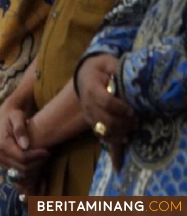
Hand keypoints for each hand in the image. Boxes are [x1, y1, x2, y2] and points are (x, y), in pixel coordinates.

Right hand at [0, 100, 48, 176]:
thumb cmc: (13, 116)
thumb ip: (20, 129)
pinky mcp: (6, 166)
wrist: (4, 119)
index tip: (47, 151)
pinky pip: (20, 175)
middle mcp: (0, 156)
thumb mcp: (17, 117)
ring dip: (35, 169)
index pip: (22, 158)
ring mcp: (2, 163)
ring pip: (22, 174)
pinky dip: (30, 173)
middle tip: (47, 154)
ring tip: (42, 158)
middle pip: (23, 168)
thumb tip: (25, 145)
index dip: (36, 157)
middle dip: (37, 163)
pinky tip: (37, 164)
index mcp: (2, 145)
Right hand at [75, 54, 136, 169]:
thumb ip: (117, 68)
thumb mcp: (107, 62)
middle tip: (136, 122)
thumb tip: (130, 78)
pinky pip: (100, 136)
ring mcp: (88, 115)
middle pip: (104, 120)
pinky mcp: (91, 123)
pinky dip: (111, 147)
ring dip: (119, 135)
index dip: (119, 108)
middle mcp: (87, 104)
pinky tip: (119, 157)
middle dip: (122, 124)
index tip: (131, 110)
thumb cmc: (99, 67)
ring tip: (131, 132)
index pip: (104, 101)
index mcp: (91, 88)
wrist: (84, 74)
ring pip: (102, 131)